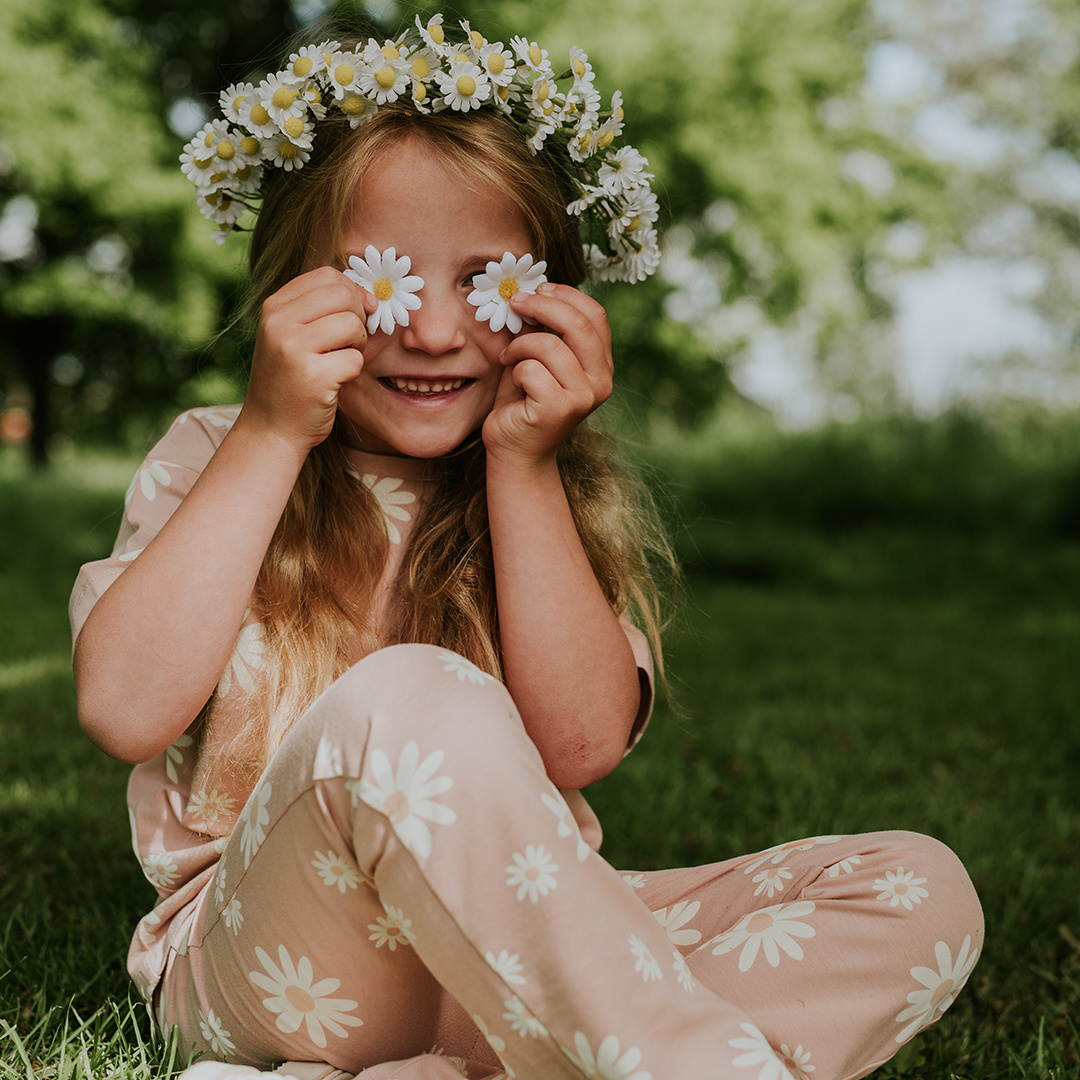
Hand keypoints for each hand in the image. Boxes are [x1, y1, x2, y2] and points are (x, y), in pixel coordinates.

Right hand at [241, 266, 376, 450]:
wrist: (271, 429)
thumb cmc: (291, 381)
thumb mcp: (293, 335)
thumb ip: (322, 310)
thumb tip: (371, 296)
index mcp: (274, 307)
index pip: (327, 275)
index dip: (352, 292)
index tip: (356, 314)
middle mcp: (279, 323)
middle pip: (343, 295)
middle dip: (358, 317)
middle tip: (348, 342)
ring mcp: (293, 349)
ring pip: (353, 325)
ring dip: (357, 346)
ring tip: (338, 362)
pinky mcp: (313, 377)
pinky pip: (356, 360)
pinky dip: (353, 373)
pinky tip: (334, 382)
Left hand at [482, 283, 613, 467]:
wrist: (516, 452)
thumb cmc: (524, 402)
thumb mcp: (539, 359)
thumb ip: (545, 331)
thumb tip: (532, 291)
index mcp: (601, 365)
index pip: (595, 315)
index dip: (565, 294)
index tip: (537, 289)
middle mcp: (601, 382)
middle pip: (577, 324)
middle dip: (541, 306)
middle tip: (514, 303)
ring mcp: (583, 398)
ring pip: (548, 345)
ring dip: (520, 346)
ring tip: (508, 358)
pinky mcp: (559, 410)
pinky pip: (531, 369)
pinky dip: (515, 371)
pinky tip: (514, 385)